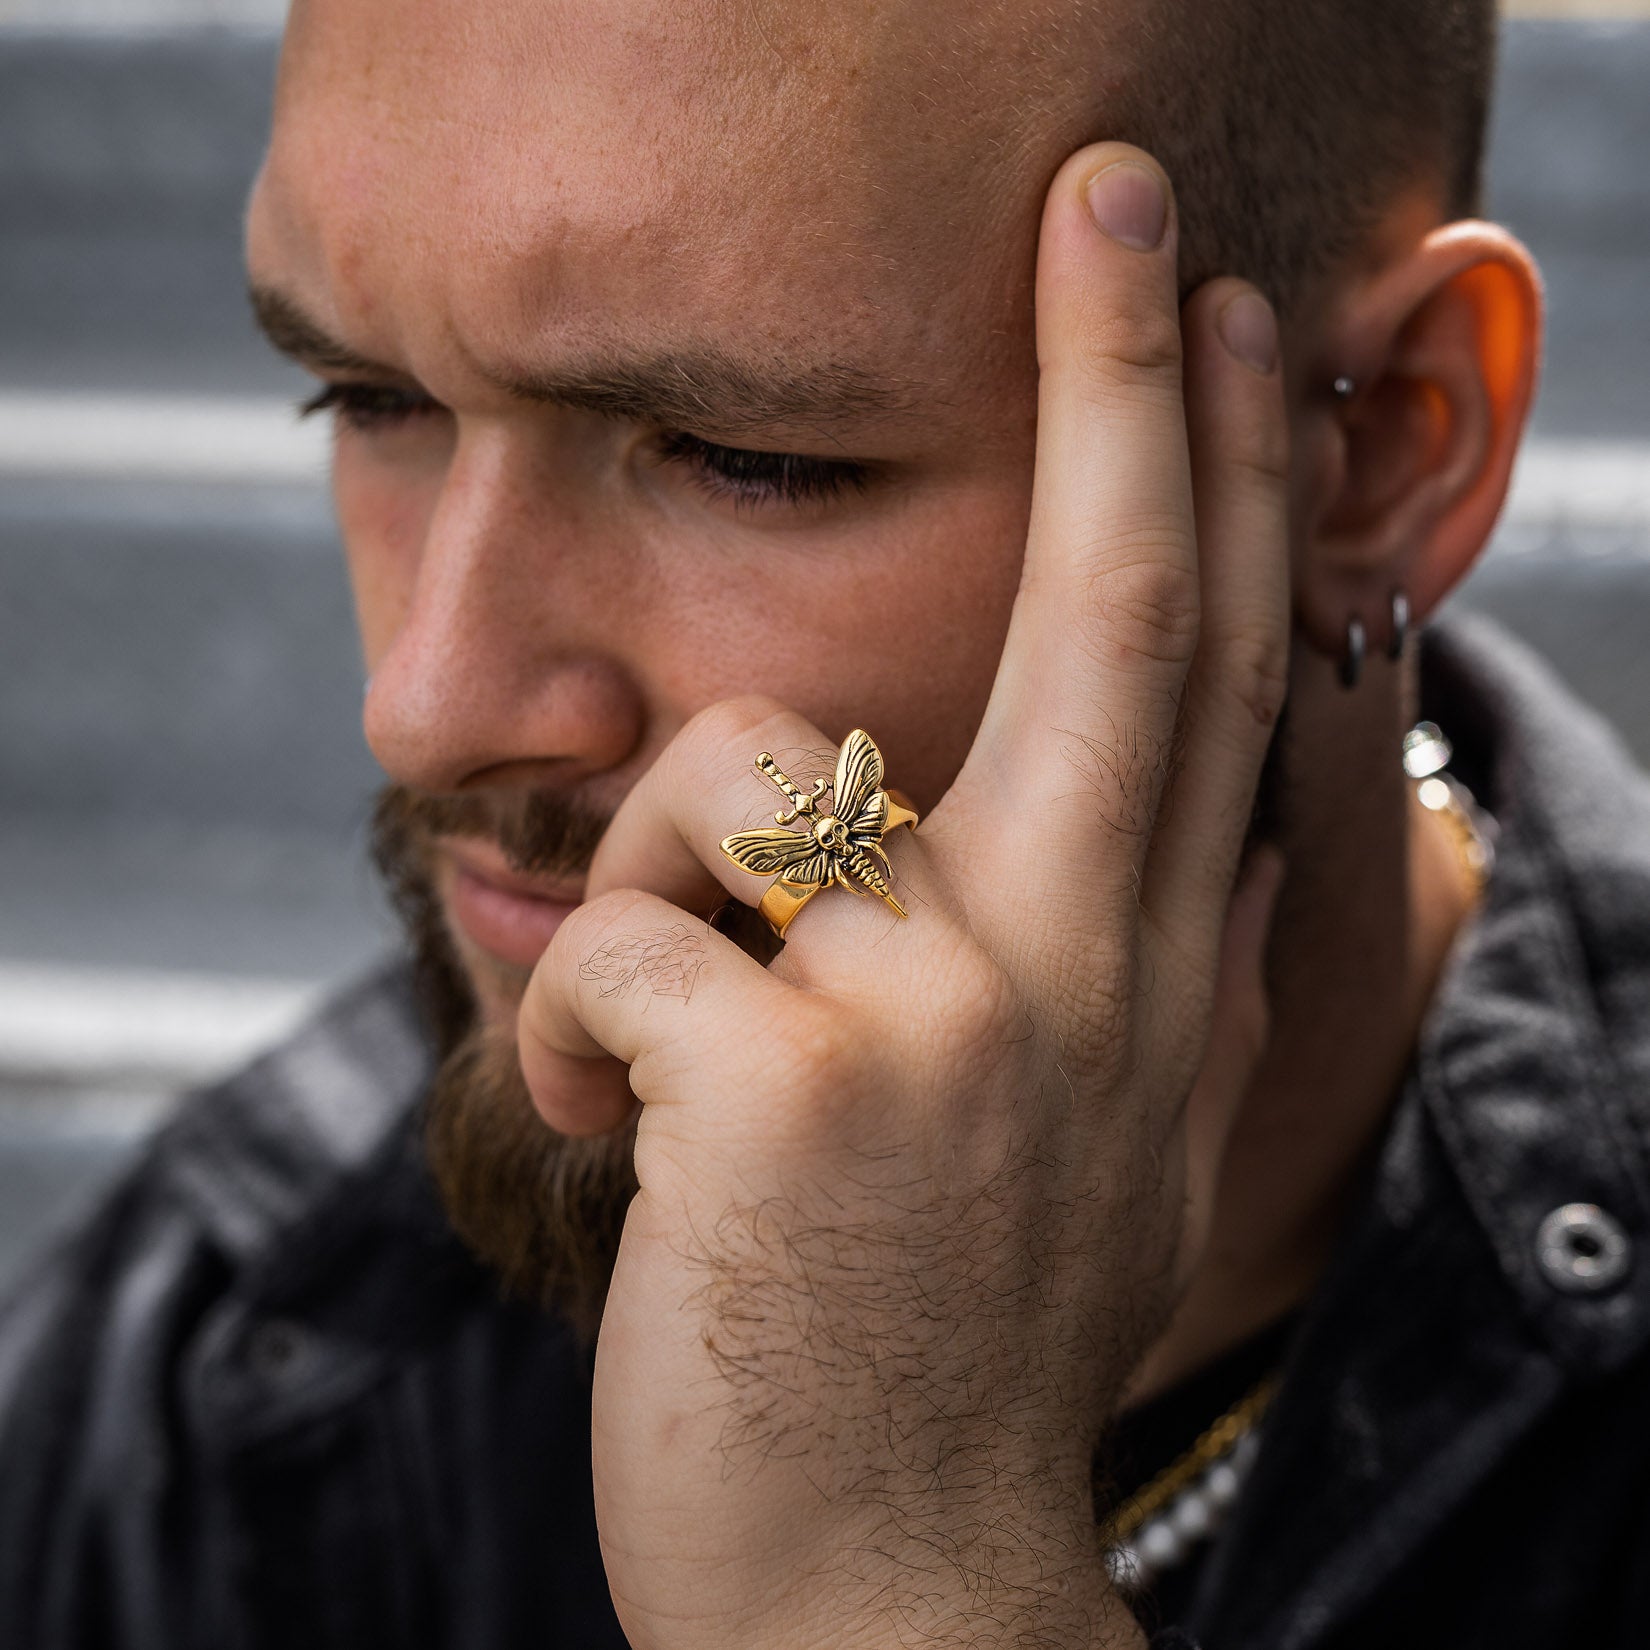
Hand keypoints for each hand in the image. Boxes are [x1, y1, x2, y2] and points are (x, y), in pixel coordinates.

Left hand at [519, 143, 1289, 1649]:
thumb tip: (1115, 851)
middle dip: (1121, 386)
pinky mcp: (779, 1087)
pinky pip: (609, 940)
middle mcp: (1076, 970)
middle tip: (1112, 206)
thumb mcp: (1079, 1147)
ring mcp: (939, 1022)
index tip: (1222, 327)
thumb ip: (1107, 984)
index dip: (1220, 486)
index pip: (1203, 678)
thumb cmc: (941, 1345)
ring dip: (644, 876)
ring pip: (735, 774)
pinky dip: (568, 1030)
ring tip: (656, 1045)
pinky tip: (610, 1134)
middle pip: (1110, 614)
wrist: (885, 1594)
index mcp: (1137, 978)